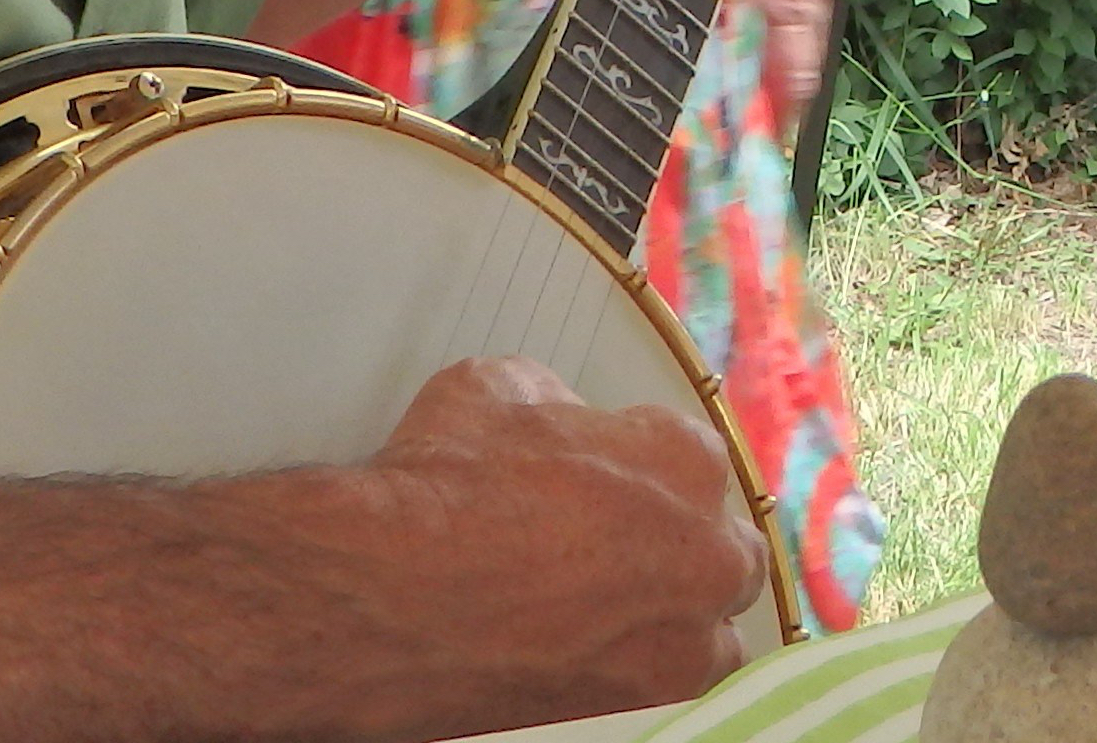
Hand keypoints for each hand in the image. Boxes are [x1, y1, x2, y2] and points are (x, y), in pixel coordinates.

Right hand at [365, 357, 768, 715]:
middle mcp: (704, 552)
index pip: (689, 459)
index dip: (637, 472)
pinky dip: (642, 675)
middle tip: (614, 555)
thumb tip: (557, 417)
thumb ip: (557, 402)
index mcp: (684, 458)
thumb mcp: (495, 389)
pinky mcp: (647, 707)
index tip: (605, 490)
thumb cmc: (431, 501)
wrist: (378, 602)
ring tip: (609, 616)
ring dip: (674, 618)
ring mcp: (683, 641)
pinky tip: (597, 660)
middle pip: (717, 547)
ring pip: (710, 629)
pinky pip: (673, 691)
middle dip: (675, 548)